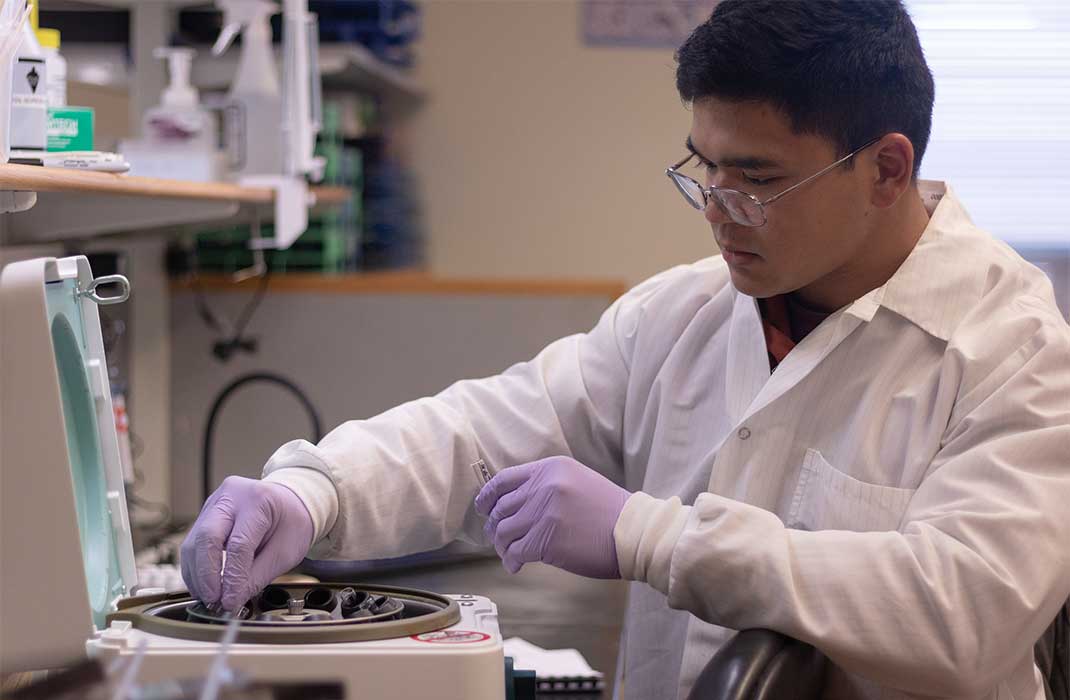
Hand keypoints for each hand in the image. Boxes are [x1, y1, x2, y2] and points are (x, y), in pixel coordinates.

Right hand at [180, 476, 312, 611]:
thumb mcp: (286, 551)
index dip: (232, 577)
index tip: (230, 602)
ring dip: (197, 576)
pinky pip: (192, 544)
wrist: (289, 500)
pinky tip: (204, 586)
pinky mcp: (204, 514)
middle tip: (213, 600)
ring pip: (193, 542)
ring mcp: (214, 503)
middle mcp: (231, 497)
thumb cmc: (290, 522)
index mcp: (259, 500)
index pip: (239, 544)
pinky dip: (196, 569)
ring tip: (209, 598)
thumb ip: (258, 576)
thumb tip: (232, 600)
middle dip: (206, 575)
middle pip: (207, 537)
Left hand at [475, 456, 629, 577]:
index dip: (488, 496)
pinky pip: (515, 551)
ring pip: (504, 531)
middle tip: (499, 538)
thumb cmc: (608, 511)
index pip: (504, 480)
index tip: (483, 508)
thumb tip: (512, 503)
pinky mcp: (547, 539)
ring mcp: (545, 512)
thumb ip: (546, 485)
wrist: (634, 532)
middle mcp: (545, 486)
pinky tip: (517, 565)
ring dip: (502, 545)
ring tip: (510, 553)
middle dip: (495, 526)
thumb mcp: (576, 481)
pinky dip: (511, 560)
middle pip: (501, 508)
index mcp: (551, 468)